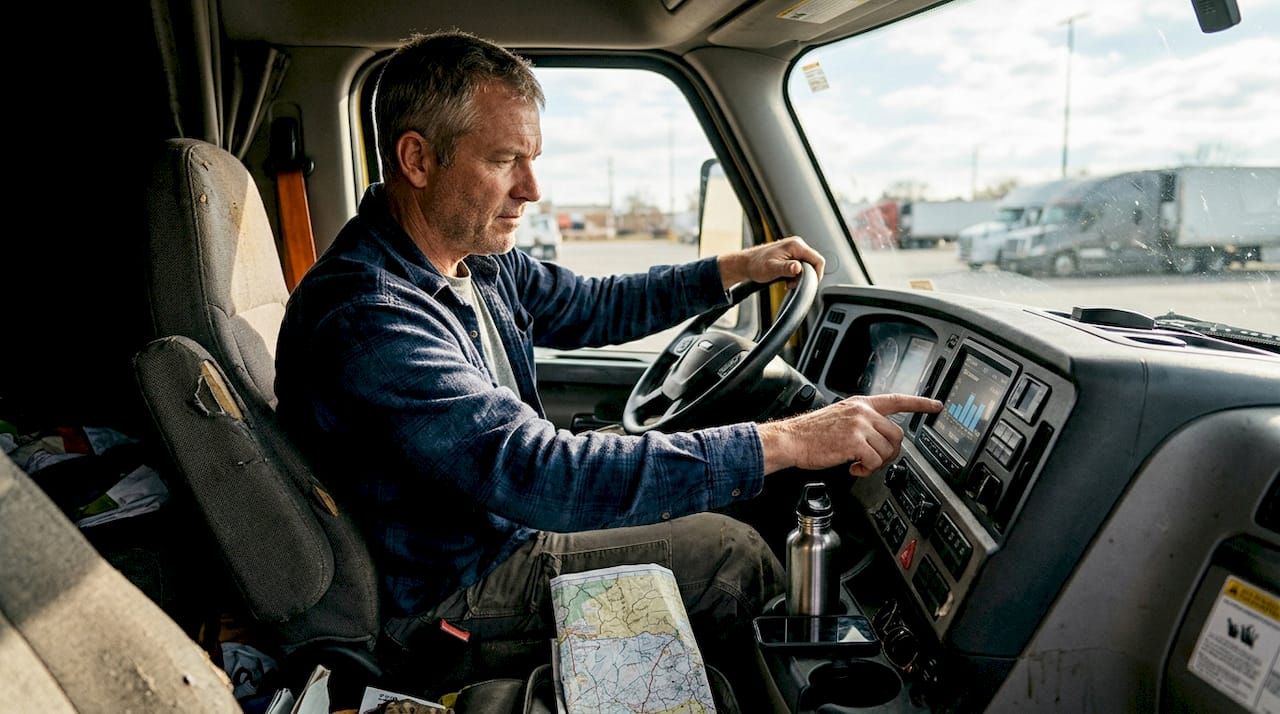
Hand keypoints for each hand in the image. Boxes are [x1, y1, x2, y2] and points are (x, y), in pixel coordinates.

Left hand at [718, 236, 825, 289]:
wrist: (746, 264)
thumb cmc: (756, 265)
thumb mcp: (772, 269)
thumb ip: (786, 268)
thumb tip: (797, 268)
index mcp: (796, 245)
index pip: (818, 260)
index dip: (816, 274)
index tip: (809, 285)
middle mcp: (797, 245)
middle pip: (813, 263)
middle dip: (806, 277)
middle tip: (792, 284)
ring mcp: (794, 249)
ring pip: (807, 266)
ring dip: (800, 277)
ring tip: (787, 282)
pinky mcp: (791, 254)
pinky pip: (801, 266)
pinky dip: (796, 275)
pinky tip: (786, 279)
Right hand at [758, 394, 942, 475]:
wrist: (791, 440)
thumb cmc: (811, 434)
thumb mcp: (839, 417)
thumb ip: (861, 422)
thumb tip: (879, 439)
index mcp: (861, 404)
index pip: (897, 400)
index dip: (920, 403)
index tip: (936, 405)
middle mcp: (863, 412)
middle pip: (896, 435)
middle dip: (888, 452)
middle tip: (872, 460)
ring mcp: (859, 425)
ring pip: (887, 450)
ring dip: (875, 463)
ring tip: (858, 463)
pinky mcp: (854, 441)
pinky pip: (874, 461)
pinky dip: (866, 470)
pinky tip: (853, 468)